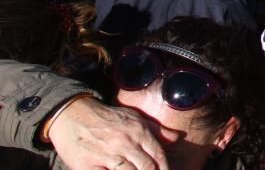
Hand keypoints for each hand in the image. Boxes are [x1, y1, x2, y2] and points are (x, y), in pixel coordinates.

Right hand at [48, 95, 171, 169]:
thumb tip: (178, 137)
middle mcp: (124, 143)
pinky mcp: (88, 166)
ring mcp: (106, 155)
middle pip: (146, 168)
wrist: (72, 114)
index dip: (164, 169)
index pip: (158, 156)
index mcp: (138, 132)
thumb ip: (156, 130)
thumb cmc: (107, 118)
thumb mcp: (134, 118)